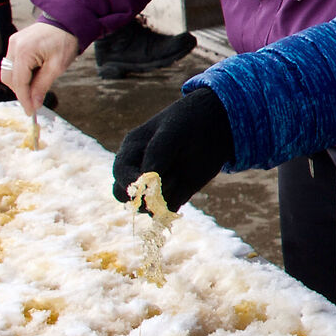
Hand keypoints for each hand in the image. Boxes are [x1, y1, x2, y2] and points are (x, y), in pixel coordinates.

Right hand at [1, 23, 80, 114]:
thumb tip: (34, 104)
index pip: (19, 82)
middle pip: (9, 78)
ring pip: (8, 72)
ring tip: (36, 87)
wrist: (67, 20)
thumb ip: (42, 86)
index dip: (24, 99)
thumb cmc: (65, 41)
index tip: (30, 112)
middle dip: (20, 92)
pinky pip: (12, 63)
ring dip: (20, 83)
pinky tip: (34, 76)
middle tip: (34, 102)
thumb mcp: (57, 67)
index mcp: (24, 51)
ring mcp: (13, 43)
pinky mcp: (15, 42)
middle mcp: (14, 46)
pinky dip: (20, 73)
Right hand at [113, 87, 234, 210]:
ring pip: (147, 206)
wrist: (215, 127)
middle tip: (167, 181)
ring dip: (162, 199)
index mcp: (131, 151)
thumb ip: (158, 152)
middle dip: (142, 196)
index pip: (120, 174)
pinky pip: (166, 211)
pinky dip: (173, 207)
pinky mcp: (172, 195)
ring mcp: (155, 184)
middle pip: (125, 195)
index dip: (132, 182)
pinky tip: (185, 187)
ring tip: (179, 176)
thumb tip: (146, 178)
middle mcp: (138, 169)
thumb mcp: (174, 131)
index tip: (154, 180)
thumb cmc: (189, 123)